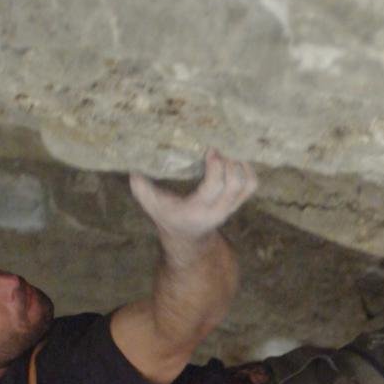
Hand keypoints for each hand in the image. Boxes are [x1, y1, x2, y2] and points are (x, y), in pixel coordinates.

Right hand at [129, 149, 256, 239]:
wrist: (187, 237)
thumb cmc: (168, 216)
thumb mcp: (152, 204)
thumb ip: (142, 188)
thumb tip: (132, 166)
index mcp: (197, 211)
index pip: (214, 188)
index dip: (216, 167)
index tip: (210, 150)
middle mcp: (218, 211)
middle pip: (235, 184)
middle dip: (229, 162)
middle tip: (219, 147)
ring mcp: (230, 208)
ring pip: (247, 184)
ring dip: (241, 164)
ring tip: (229, 149)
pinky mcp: (237, 202)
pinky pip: (251, 185)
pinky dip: (247, 169)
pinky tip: (236, 156)